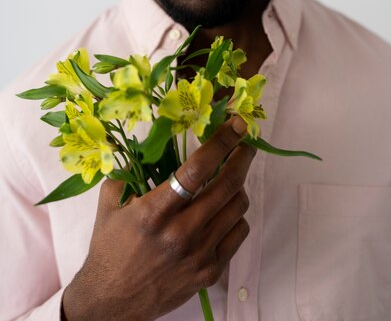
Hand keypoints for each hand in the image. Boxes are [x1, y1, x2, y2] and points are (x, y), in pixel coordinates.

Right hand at [62, 117, 254, 320]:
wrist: (111, 301)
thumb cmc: (109, 248)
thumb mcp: (109, 203)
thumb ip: (127, 170)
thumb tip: (147, 142)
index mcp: (154, 212)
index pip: (197, 169)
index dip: (221, 142)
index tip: (236, 125)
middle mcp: (180, 232)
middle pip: (227, 185)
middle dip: (242, 158)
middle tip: (245, 145)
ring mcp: (199, 254)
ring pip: (238, 207)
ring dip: (239, 186)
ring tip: (230, 178)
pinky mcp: (210, 272)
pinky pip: (239, 232)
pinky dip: (236, 215)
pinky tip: (224, 210)